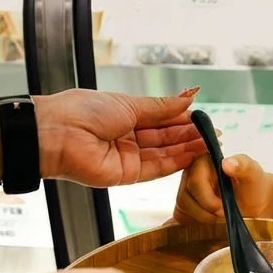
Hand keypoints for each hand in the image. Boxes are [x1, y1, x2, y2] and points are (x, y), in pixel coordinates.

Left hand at [36, 87, 205, 186]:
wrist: (58, 135)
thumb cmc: (84, 111)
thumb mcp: (129, 104)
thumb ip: (162, 107)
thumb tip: (189, 97)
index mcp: (125, 115)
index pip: (161, 118)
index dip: (182, 118)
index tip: (204, 117)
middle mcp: (128, 137)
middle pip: (165, 137)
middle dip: (190, 135)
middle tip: (214, 133)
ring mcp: (129, 158)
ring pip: (165, 153)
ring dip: (188, 148)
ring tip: (211, 143)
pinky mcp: (128, 176)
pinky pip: (157, 169)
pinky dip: (177, 162)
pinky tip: (195, 154)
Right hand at [174, 152, 271, 224]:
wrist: (254, 202)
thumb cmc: (253, 186)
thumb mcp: (253, 174)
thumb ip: (243, 165)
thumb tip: (226, 163)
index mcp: (203, 160)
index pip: (194, 182)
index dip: (208, 199)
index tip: (223, 207)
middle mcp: (190, 173)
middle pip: (185, 197)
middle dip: (206, 210)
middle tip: (224, 213)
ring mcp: (186, 189)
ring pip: (182, 208)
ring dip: (203, 218)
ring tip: (220, 216)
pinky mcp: (185, 205)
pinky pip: (181, 217)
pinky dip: (197, 223)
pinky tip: (212, 220)